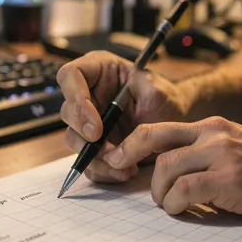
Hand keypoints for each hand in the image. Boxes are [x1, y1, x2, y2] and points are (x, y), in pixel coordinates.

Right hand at [56, 51, 191, 183]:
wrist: (174, 125)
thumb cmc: (166, 100)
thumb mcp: (158, 91)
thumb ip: (132, 100)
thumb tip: (108, 119)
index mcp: (99, 69)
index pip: (70, 76)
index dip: (77, 100)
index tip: (96, 126)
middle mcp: (88, 93)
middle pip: (68, 112)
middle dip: (84, 136)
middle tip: (107, 150)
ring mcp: (87, 120)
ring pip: (74, 140)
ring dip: (95, 157)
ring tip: (124, 165)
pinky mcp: (92, 143)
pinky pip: (86, 160)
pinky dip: (103, 170)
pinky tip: (123, 171)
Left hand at [100, 116, 241, 219]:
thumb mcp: (239, 147)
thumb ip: (208, 152)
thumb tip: (173, 171)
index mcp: (213, 127)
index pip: (161, 128)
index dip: (135, 142)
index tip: (120, 157)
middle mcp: (214, 134)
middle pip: (154, 141)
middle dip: (131, 158)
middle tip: (122, 175)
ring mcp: (222, 155)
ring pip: (166, 168)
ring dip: (158, 191)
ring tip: (167, 203)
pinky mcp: (229, 179)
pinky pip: (184, 192)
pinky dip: (175, 204)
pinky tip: (181, 210)